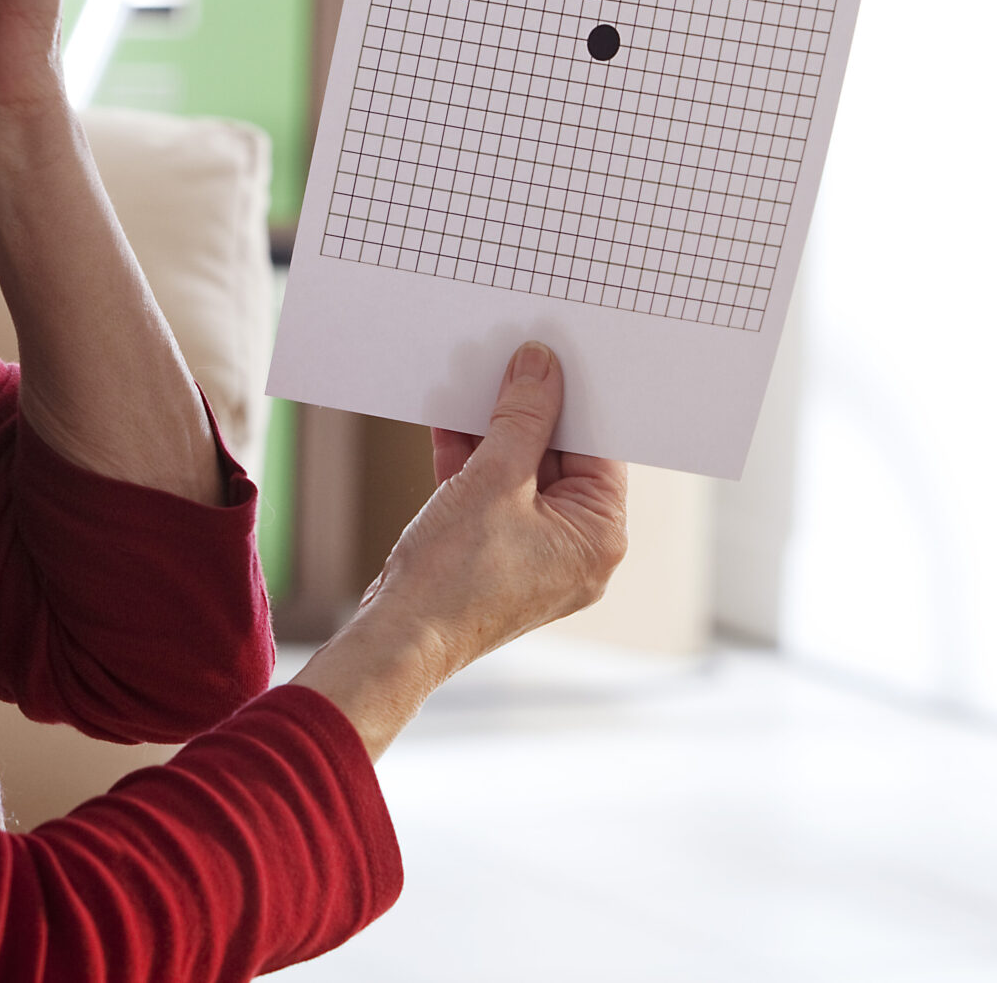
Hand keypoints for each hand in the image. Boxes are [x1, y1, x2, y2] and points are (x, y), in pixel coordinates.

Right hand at [292, 343, 627, 756]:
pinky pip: (494, 495)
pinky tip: (449, 421)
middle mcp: (577, 549)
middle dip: (527, 411)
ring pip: (521, 473)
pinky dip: (472, 462)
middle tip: (509, 360)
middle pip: (560, 458)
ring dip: (492, 432)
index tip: (556, 355)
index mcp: (599, 537)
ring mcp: (536, 554)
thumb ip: (522, 417)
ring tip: (472, 381)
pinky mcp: (497, 555)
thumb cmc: (455, 575)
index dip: (575, 399)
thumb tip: (540, 366)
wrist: (397, 641)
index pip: (599, 449)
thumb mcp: (494, 479)